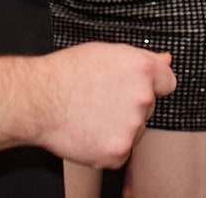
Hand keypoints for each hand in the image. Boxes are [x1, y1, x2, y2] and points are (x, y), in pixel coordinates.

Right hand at [0, 43, 176, 166]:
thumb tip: (166, 60)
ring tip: (90, 113)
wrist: (38, 100)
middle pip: (148, 108)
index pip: (168, 82)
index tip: (134, 88)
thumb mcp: (106, 53)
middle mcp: (142, 97)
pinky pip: (121, 152)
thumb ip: (142, 58)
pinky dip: (106, 147)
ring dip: (119, 127)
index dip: (151, 84)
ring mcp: (132, 127)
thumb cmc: (66, 73)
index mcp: (142, 69)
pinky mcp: (119, 151)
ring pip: (134, 131)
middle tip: (101, 99)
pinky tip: (88, 131)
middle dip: (130, 106)